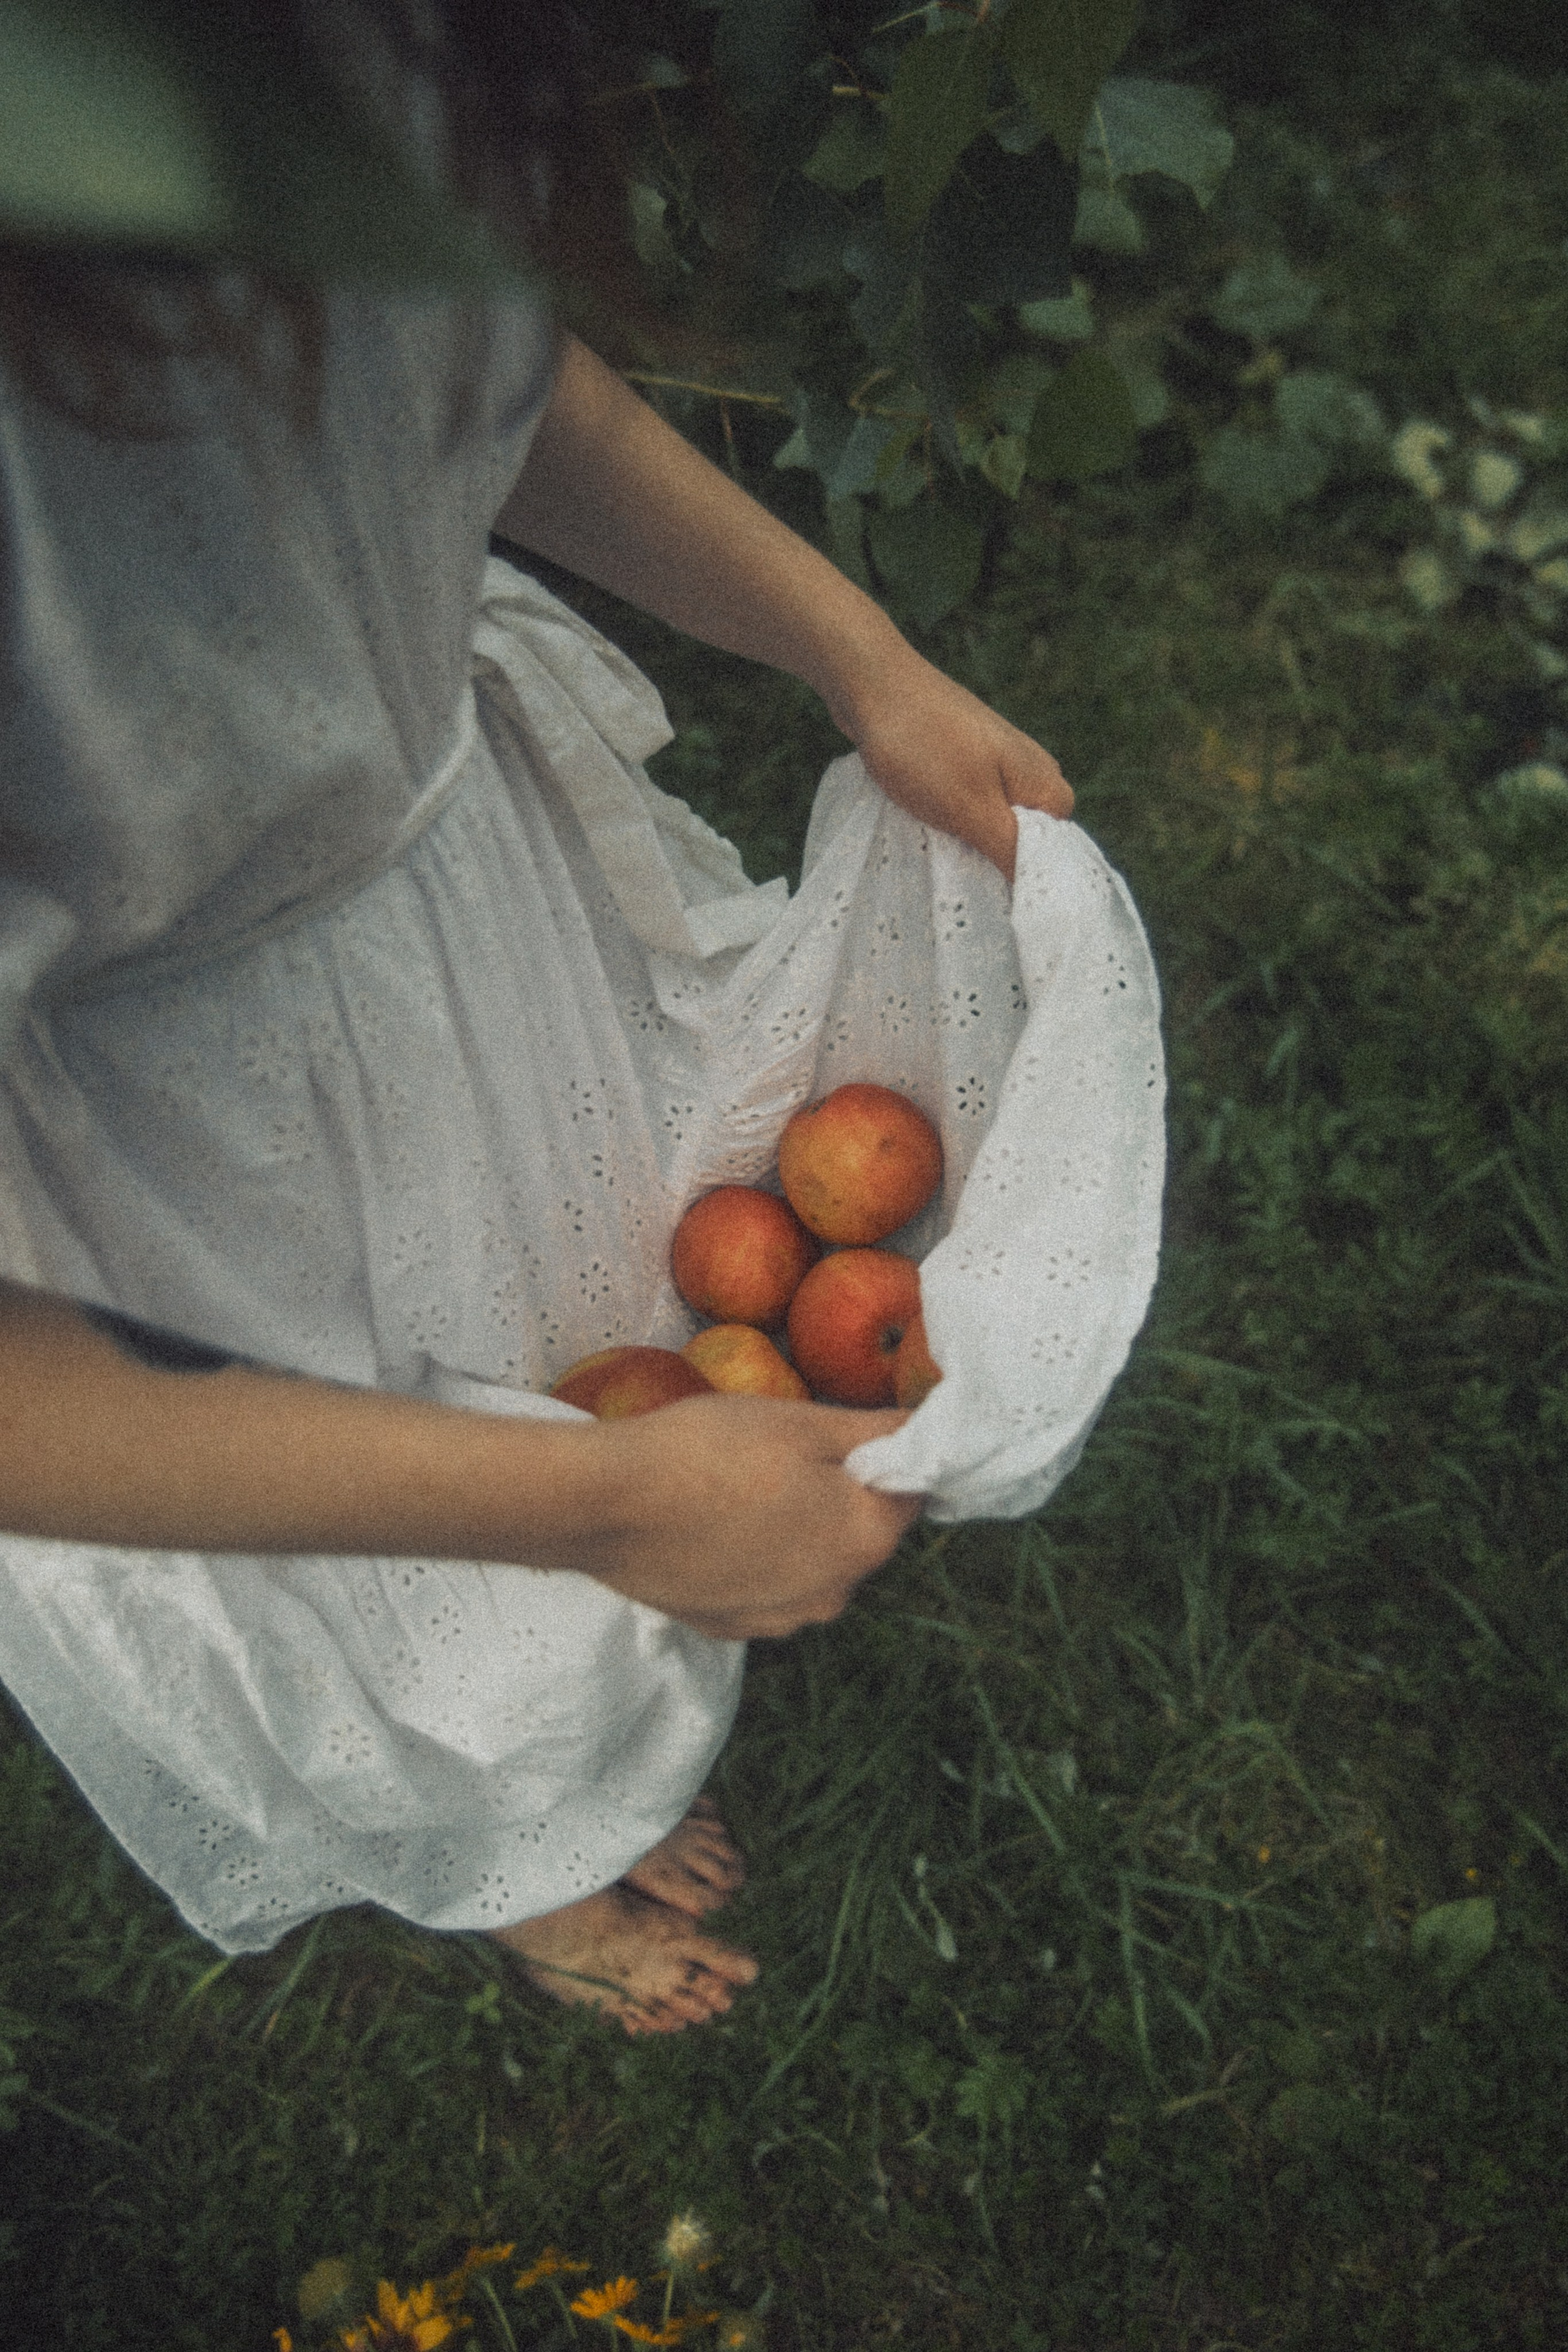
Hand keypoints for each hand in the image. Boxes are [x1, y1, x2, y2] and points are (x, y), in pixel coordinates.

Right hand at [551, 1394, 925, 1641]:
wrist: (606, 1507)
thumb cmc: (709, 1450)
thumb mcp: (800, 1422)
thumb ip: (874, 1430)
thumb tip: (924, 1428)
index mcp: (865, 1540)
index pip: (908, 1496)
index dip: (884, 1460)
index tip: (843, 1436)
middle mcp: (835, 1595)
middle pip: (859, 1535)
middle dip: (838, 1497)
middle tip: (782, 1456)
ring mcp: (781, 1621)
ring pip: (811, 1565)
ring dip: (796, 1533)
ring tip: (740, 1490)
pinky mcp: (730, 1629)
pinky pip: (764, 1588)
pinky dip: (753, 1560)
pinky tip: (713, 1526)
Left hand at [831, 643, 1073, 883]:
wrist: (871, 682)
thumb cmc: (923, 747)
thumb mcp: (971, 809)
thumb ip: (1010, 850)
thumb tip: (1038, 892)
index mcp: (1043, 779)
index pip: (1059, 849)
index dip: (1031, 878)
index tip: (997, 900)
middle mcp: (1028, 766)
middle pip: (1026, 836)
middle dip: (997, 860)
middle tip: (962, 880)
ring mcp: (994, 758)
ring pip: (992, 819)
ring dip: (968, 840)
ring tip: (940, 853)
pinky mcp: (961, 755)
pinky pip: (967, 801)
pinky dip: (950, 818)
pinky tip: (927, 827)